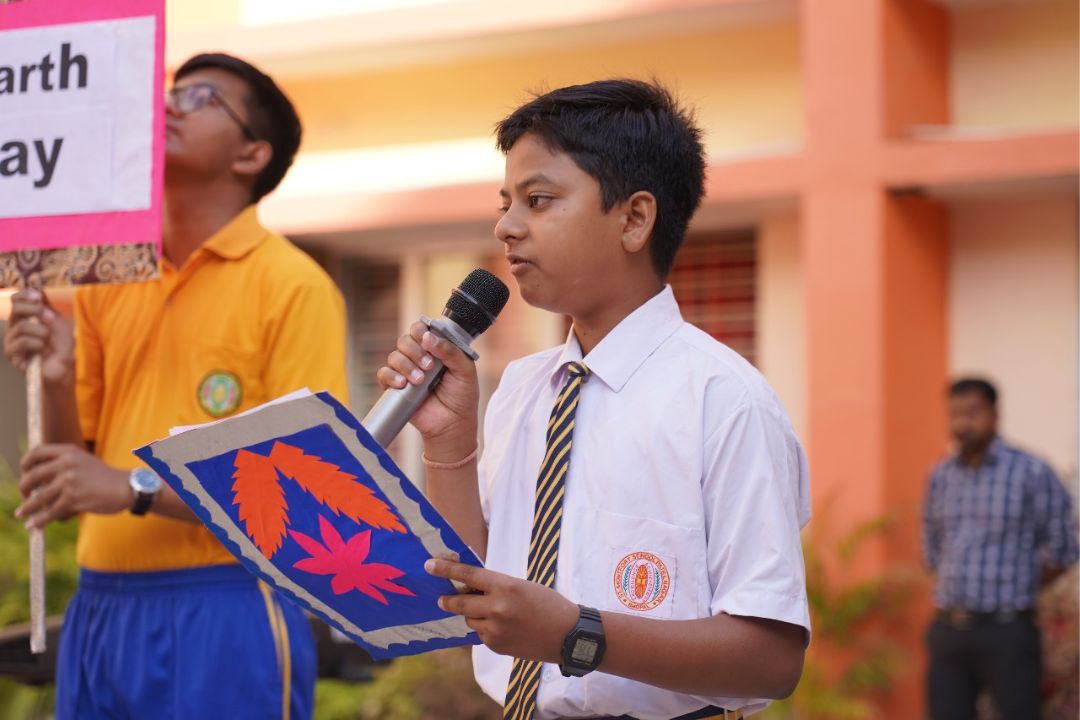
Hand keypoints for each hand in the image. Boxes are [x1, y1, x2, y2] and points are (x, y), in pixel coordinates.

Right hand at [3, 289, 74, 384]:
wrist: (63, 369)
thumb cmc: (61, 346)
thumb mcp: (60, 325)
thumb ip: (50, 310)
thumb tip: (40, 296)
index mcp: (25, 317)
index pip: (16, 300)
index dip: (24, 295)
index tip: (38, 296)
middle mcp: (15, 326)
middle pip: (16, 309)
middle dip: (35, 310)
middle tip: (50, 318)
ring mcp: (11, 340)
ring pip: (21, 326)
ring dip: (41, 331)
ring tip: (48, 340)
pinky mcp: (12, 354)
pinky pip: (22, 342)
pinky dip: (37, 344)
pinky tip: (42, 350)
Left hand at [16, 444, 131, 527]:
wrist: (127, 487)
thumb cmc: (105, 477)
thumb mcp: (84, 462)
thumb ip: (63, 465)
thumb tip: (38, 481)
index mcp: (69, 451)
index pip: (37, 452)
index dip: (26, 463)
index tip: (24, 473)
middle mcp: (67, 463)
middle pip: (32, 476)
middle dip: (23, 488)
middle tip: (23, 496)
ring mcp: (69, 481)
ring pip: (38, 497)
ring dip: (27, 508)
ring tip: (21, 514)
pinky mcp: (73, 498)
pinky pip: (51, 512)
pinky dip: (40, 521)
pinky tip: (34, 525)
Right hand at [376, 322, 478, 454]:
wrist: (453, 424)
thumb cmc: (462, 397)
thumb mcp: (465, 371)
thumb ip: (451, 351)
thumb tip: (428, 337)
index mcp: (436, 348)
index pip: (421, 329)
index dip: (421, 330)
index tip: (428, 339)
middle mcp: (419, 357)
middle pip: (405, 340)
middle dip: (415, 350)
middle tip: (429, 366)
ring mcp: (406, 372)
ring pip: (394, 356)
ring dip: (406, 365)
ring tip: (420, 380)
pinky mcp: (395, 387)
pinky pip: (384, 374)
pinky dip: (391, 376)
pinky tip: (403, 384)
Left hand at [425, 557, 577, 662]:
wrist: (567, 635)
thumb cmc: (546, 604)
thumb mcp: (521, 586)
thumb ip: (494, 586)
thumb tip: (467, 587)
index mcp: (505, 586)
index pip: (468, 574)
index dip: (446, 569)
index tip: (429, 565)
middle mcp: (497, 608)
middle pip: (460, 602)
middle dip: (448, 599)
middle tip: (441, 598)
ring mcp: (495, 629)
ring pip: (469, 620)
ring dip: (474, 615)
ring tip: (495, 613)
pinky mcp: (496, 646)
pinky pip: (480, 634)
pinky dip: (486, 629)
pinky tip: (506, 628)